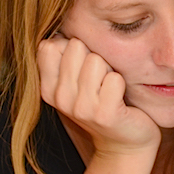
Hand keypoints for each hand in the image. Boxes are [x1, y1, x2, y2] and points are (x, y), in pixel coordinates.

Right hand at [38, 35, 160, 155]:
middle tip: (100, 80)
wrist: (126, 142)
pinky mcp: (105, 114)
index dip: (71, 47)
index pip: (49, 45)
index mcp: (47, 88)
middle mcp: (60, 98)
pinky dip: (122, 83)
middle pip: (75, 47)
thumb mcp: (76, 82)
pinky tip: (120, 99)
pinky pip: (115, 78)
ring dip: (109, 69)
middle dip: (93, 56)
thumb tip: (60, 30)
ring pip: (96, 60)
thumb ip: (65, 58)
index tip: (82, 66)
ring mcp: (82, 108)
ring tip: (110, 89)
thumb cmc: (103, 103)